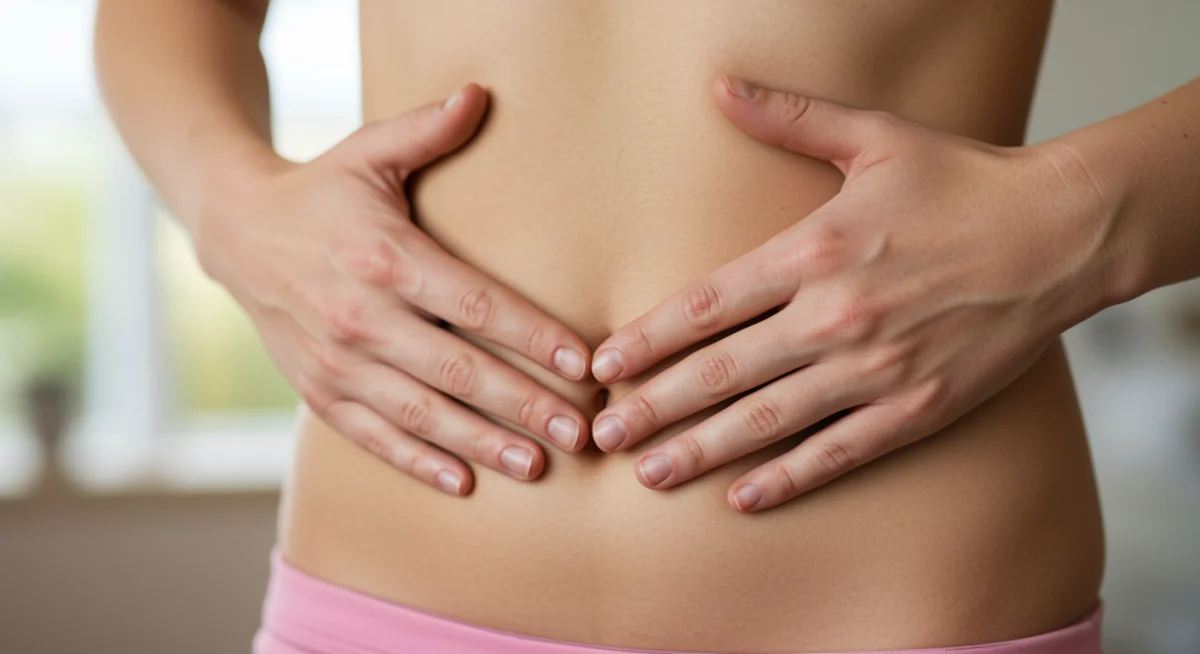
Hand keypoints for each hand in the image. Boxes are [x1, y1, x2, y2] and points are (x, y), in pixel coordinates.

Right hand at [196, 83, 590, 495]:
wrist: (236, 232)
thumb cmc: (322, 191)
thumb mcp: (370, 151)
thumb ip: (427, 129)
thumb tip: (481, 93)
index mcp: (384, 258)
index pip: (474, 305)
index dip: (532, 336)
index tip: (583, 363)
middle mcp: (360, 317)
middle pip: (457, 370)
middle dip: (523, 404)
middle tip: (579, 432)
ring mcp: (335, 362)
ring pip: (419, 413)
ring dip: (481, 443)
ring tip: (537, 465)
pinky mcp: (318, 391)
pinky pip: (373, 436)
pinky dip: (418, 462)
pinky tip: (465, 480)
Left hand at [589, 75, 1113, 511]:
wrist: (1063, 233)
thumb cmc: (964, 182)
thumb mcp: (874, 137)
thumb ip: (789, 119)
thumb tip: (720, 87)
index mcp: (814, 251)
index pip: (707, 305)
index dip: (648, 339)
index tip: (602, 365)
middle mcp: (835, 315)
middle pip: (721, 371)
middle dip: (654, 406)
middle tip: (601, 434)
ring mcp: (875, 369)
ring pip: (767, 420)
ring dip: (701, 450)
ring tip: (648, 474)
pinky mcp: (916, 408)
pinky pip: (838, 451)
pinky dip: (788, 478)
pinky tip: (742, 498)